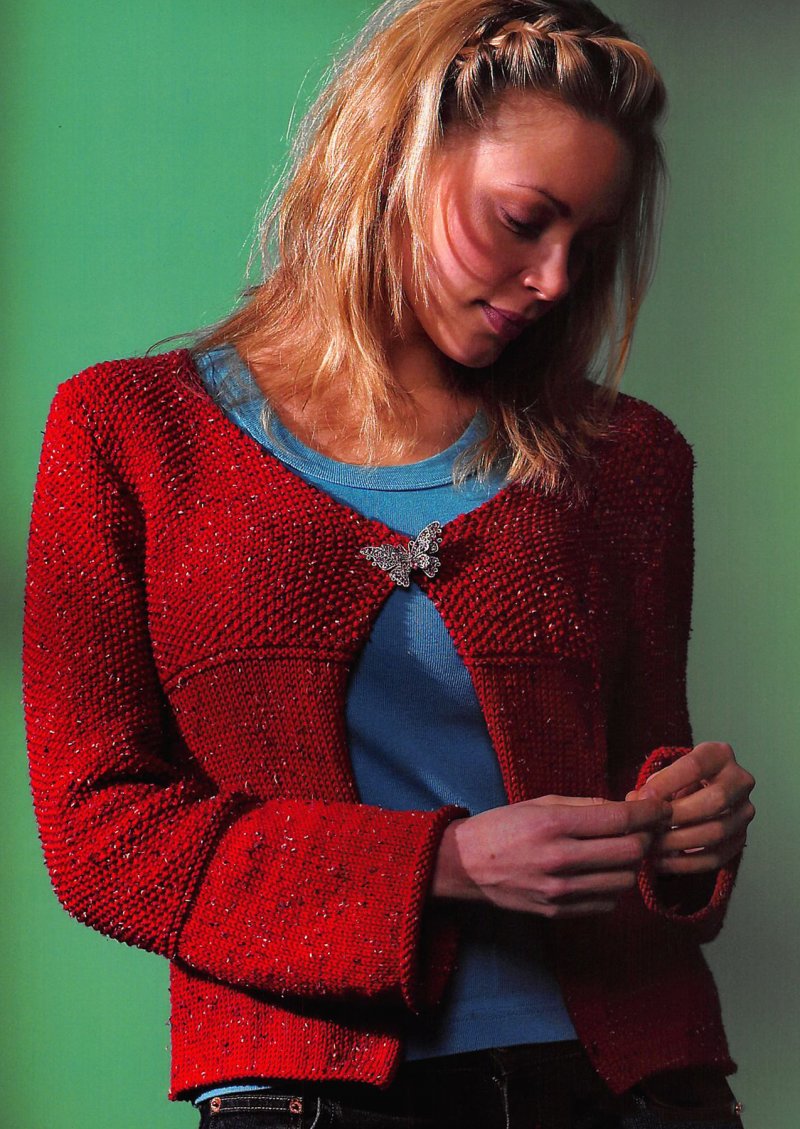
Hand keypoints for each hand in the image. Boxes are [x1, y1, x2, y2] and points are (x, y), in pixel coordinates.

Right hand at [432, 793, 671, 918]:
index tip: (661, 807)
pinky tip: (603, 872)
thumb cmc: (503, 826)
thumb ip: (586, 806)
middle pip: (631, 852)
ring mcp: (561, 891)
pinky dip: (614, 886)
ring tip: (624, 849)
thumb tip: (629, 806)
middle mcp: (561, 859)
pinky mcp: (559, 912)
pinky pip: (607, 902)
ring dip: (632, 863)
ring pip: (624, 880)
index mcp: (555, 825)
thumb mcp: (541, 803)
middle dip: (647, 837)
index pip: (621, 819)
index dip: (650, 811)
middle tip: (647, 828)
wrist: (465, 866)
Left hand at [626, 741, 754, 874]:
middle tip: (649, 826)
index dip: (667, 783)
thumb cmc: (680, 779)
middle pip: (715, 800)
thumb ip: (654, 785)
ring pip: (717, 831)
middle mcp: (740, 781)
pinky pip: (717, 857)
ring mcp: (745, 812)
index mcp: (720, 755)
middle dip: (677, 815)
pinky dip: (687, 864)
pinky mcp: (741, 838)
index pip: (695, 766)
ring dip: (679, 842)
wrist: (703, 791)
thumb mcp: (669, 772)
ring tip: (651, 847)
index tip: (642, 798)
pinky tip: (662, 862)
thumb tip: (636, 802)